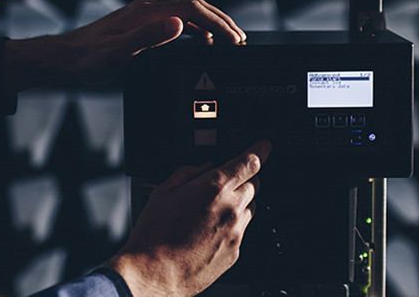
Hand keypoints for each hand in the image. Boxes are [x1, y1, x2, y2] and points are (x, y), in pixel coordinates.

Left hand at [4, 0, 245, 90]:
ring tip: (226, 42)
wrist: (59, 60)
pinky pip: (174, 21)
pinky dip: (192, 29)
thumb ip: (148, 39)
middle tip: (240, 40)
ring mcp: (141, 16)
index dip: (218, 22)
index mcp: (144, 13)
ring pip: (185, 13)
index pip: (192, 9)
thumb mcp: (117, 55)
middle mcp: (145, 9)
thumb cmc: (84, 61)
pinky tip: (196, 42)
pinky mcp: (137, 25)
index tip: (235, 40)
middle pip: (193, 6)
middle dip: (220, 21)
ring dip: (208, 24)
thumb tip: (179, 25)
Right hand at [107, 140, 271, 295]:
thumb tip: (204, 167)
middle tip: (221, 184)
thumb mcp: (163, 191)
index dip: (260, 150)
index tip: (264, 146)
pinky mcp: (235, 251)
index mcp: (214, 187)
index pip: (250, 162)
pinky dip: (231, 225)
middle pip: (254, 183)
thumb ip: (188, 172)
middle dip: (242, 178)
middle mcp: (231, 208)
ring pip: (250, 207)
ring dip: (238, 202)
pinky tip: (208, 231)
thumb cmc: (154, 234)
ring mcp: (236, 232)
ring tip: (209, 212)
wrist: (155, 273)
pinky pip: (242, 230)